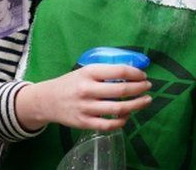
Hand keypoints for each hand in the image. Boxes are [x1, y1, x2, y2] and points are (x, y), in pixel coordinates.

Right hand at [15, 65, 151, 131]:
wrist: (46, 100)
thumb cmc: (69, 84)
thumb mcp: (83, 72)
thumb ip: (104, 73)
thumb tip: (131, 73)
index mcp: (88, 73)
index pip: (118, 71)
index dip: (136, 74)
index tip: (143, 76)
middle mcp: (87, 89)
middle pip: (121, 91)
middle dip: (140, 89)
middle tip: (148, 87)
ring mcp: (86, 108)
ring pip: (119, 109)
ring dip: (137, 105)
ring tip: (145, 101)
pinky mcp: (85, 123)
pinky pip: (110, 124)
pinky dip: (123, 120)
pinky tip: (128, 115)